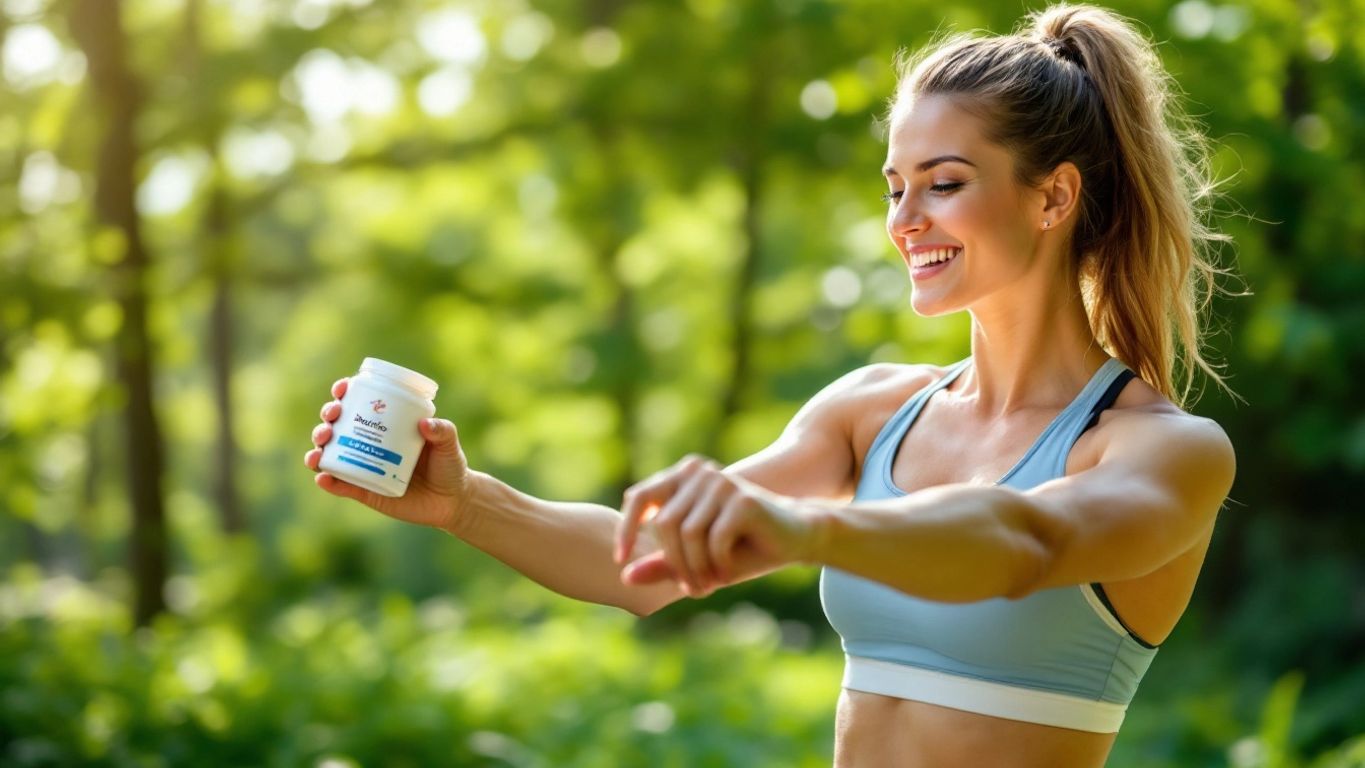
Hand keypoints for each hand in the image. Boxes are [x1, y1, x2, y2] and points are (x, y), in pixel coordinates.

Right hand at [304, 377, 473, 533]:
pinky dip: (328, 481)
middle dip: (327, 418)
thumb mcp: (448, 444)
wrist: (451, 501)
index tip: (342, 389)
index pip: (359, 402)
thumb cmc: (449, 465)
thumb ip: (443, 431)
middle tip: (333, 417)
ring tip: (321, 447)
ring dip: (318, 448)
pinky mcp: (364, 491)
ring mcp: (364, 467)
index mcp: (385, 424)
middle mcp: (369, 443)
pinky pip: (341, 485)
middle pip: (337, 425)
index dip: (344, 393)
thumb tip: (425, 424)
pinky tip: (323, 477)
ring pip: (331, 454)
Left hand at [613, 454, 819, 597]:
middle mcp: (699, 475)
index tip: (620, 561)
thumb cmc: (744, 549)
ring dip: (694, 569)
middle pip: (664, 525)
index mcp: (684, 480)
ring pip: (687, 534)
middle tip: (692, 590)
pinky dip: (717, 564)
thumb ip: (665, 565)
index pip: (640, 497)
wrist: (795, 539)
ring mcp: (721, 483)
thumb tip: (625, 578)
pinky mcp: (742, 499)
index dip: (625, 529)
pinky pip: (714, 539)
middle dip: (674, 565)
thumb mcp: (698, 560)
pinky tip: (726, 574)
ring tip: (707, 587)